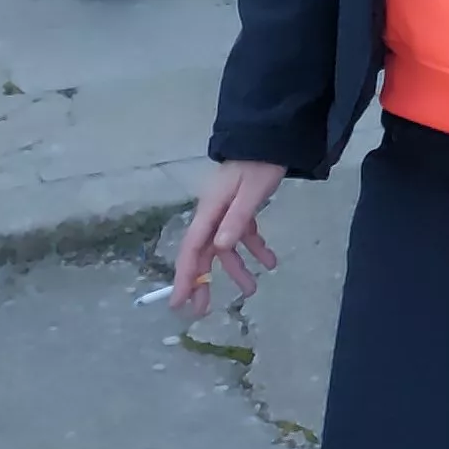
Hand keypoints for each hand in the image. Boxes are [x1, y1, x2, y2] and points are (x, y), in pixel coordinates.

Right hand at [171, 160, 287, 317]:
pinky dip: (254, 248)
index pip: (192, 249)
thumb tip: (219, 248)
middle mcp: (213, 213)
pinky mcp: (241, 207)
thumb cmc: (260, 163)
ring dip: (236, 268)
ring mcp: (226, 210)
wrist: (269, 138)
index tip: (177, 302)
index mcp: (210, 210)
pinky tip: (270, 261)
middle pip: (203, 252)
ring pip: (224, 246)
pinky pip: (242, 234)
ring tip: (252, 290)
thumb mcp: (251, 192)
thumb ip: (236, 219)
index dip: (184, 276)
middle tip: (203, 310)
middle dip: (202, 281)